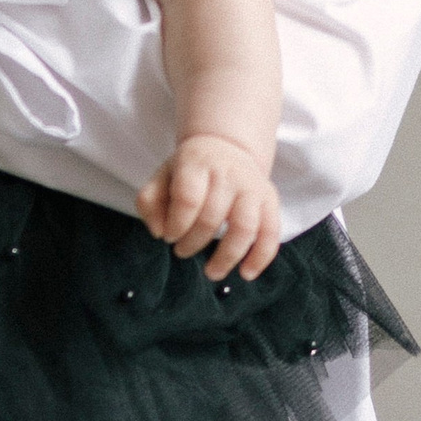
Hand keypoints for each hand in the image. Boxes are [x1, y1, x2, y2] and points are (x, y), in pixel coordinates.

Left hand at [137, 135, 282, 280]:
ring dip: (227, 256)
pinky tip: (246, 273)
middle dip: (193, 242)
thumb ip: (149, 202)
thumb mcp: (163, 175)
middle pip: (212, 216)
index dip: (177, 224)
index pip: (188, 198)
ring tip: (211, 273)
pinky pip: (271, 232)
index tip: (168, 237)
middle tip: (181, 251)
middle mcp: (228, 173)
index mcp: (197, 163)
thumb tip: (159, 232)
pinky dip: (261, 257)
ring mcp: (252, 187)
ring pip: (244, 227)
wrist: (228, 147)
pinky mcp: (270, 201)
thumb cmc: (191, 169)